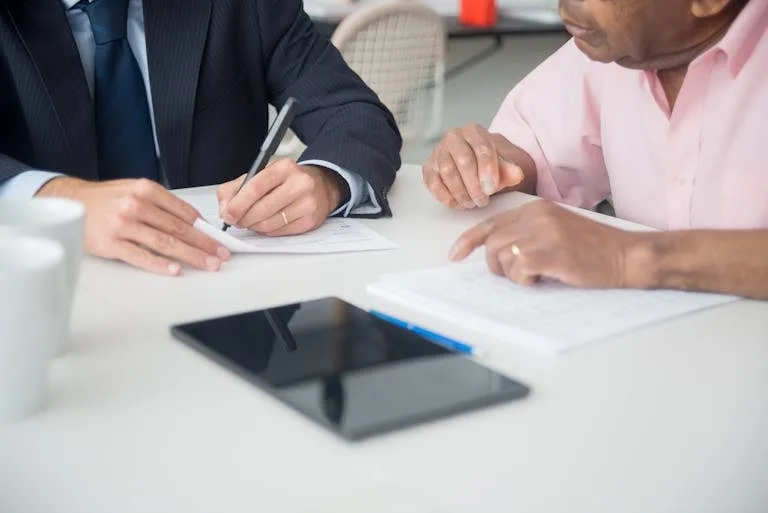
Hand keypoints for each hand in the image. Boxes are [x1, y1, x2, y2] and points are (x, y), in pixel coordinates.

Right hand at [38, 177, 230, 275]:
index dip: (204, 228)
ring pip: (164, 242)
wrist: (68, 203)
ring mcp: (122, 224)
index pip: (183, 211)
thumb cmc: (106, 200)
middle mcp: (135, 205)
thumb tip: (194, 225)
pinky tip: (175, 270)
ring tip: (208, 264)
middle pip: (178, 228)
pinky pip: (140, 256)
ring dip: (190, 255)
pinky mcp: (110, 243)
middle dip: (204, 244)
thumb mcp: (134, 192)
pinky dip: (159, 264)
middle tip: (221, 255)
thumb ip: (162, 206)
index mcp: (145, 190)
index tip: (219, 240)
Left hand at [217, 160, 347, 235]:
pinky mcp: (311, 221)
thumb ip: (237, 188)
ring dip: (254, 226)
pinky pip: (280, 232)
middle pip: (262, 208)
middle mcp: (299, 183)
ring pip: (270, 223)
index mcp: (284, 167)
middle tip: (237, 221)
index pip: (256, 187)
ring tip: (252, 222)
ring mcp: (307, 203)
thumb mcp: (262, 174)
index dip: (238, 204)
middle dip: (244, 219)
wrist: (321, 186)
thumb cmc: (288, 181)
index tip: (228, 214)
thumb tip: (225, 209)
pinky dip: (268, 231)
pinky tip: (266, 224)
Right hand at [422, 124, 532, 208]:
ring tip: (472, 203)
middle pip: (463, 160)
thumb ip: (509, 170)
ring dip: (461, 192)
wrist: (474, 166)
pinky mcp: (429, 167)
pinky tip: (457, 203)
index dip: (487, 170)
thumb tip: (516, 174)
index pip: (481, 148)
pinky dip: (445, 196)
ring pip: (447, 172)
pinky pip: (433, 182)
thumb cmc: (489, 165)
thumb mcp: (503, 165)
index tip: (492, 189)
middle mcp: (454, 137)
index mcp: (474, 131)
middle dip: (474, 185)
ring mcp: (438, 151)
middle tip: (482, 200)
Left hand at [449, 200, 644, 287]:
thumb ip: (527, 233)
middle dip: (497, 266)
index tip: (455, 254)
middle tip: (518, 275)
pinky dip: (524, 280)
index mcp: (535, 209)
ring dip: (513, 274)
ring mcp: (544, 233)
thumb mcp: (556, 230)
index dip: (469, 240)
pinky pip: (518, 269)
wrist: (625, 255)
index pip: (491, 223)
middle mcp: (537, 216)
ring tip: (536, 274)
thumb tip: (496, 252)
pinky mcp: (551, 252)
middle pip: (492, 244)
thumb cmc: (592, 248)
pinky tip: (542, 278)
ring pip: (502, 257)